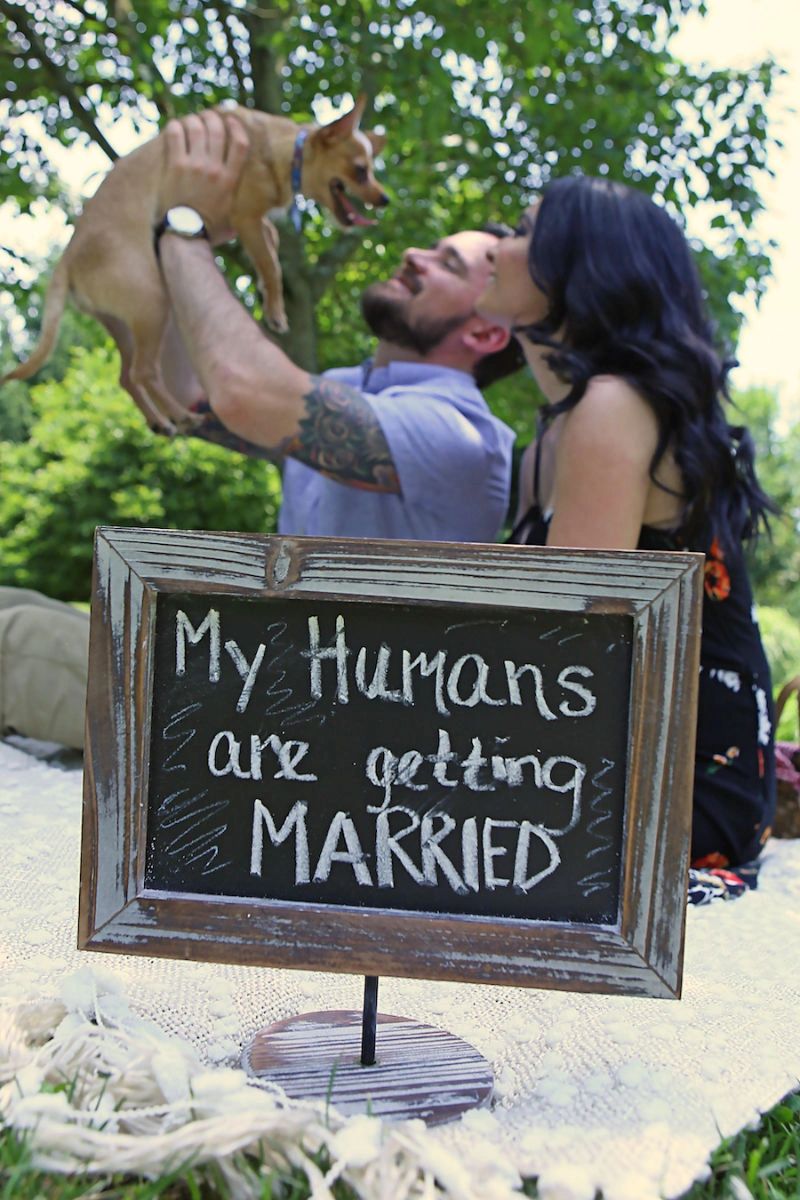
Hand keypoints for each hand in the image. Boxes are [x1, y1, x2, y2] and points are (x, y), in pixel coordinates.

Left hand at [160, 110, 248, 244]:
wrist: (185, 236)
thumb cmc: (210, 231)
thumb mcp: (235, 221)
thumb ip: (243, 211)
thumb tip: (259, 219)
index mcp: (231, 180)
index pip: (240, 144)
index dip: (236, 127)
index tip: (231, 120)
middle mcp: (214, 170)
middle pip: (217, 130)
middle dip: (212, 118)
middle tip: (207, 117)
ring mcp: (194, 166)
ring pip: (196, 128)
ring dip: (194, 120)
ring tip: (191, 121)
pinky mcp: (175, 166)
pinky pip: (176, 135)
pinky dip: (176, 127)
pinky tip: (176, 128)